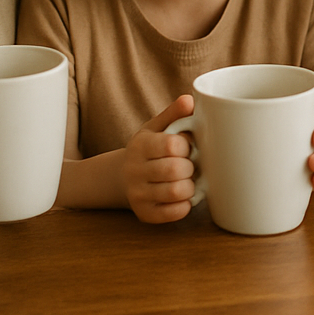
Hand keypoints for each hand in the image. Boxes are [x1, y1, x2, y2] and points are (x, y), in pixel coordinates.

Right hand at [122, 95, 195, 223]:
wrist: (122, 177)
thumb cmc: (148, 148)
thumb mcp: (156, 127)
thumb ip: (173, 114)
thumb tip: (190, 100)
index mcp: (140, 145)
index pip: (171, 144)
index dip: (187, 146)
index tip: (188, 147)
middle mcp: (134, 171)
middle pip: (175, 170)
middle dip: (191, 167)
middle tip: (191, 165)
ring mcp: (137, 194)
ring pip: (175, 193)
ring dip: (190, 187)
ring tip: (188, 180)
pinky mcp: (144, 214)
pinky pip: (172, 214)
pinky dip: (185, 205)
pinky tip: (183, 196)